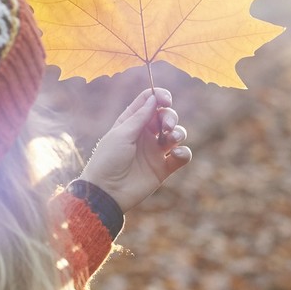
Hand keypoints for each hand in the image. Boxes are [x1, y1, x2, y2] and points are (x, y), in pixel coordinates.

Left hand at [78, 88, 191, 213]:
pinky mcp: (163, 168)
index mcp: (131, 122)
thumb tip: (155, 98)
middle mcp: (145, 135)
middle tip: (166, 127)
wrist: (107, 192)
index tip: (166, 100)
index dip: (160, 97)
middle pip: (166, 116)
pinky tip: (176, 153)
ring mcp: (155, 151)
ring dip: (179, 132)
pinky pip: (181, 156)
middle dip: (170, 117)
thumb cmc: (108, 160)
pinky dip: (183, 152)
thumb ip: (140, 117)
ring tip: (171, 139)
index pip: (149, 102)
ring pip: (176, 134)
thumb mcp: (122, 134)